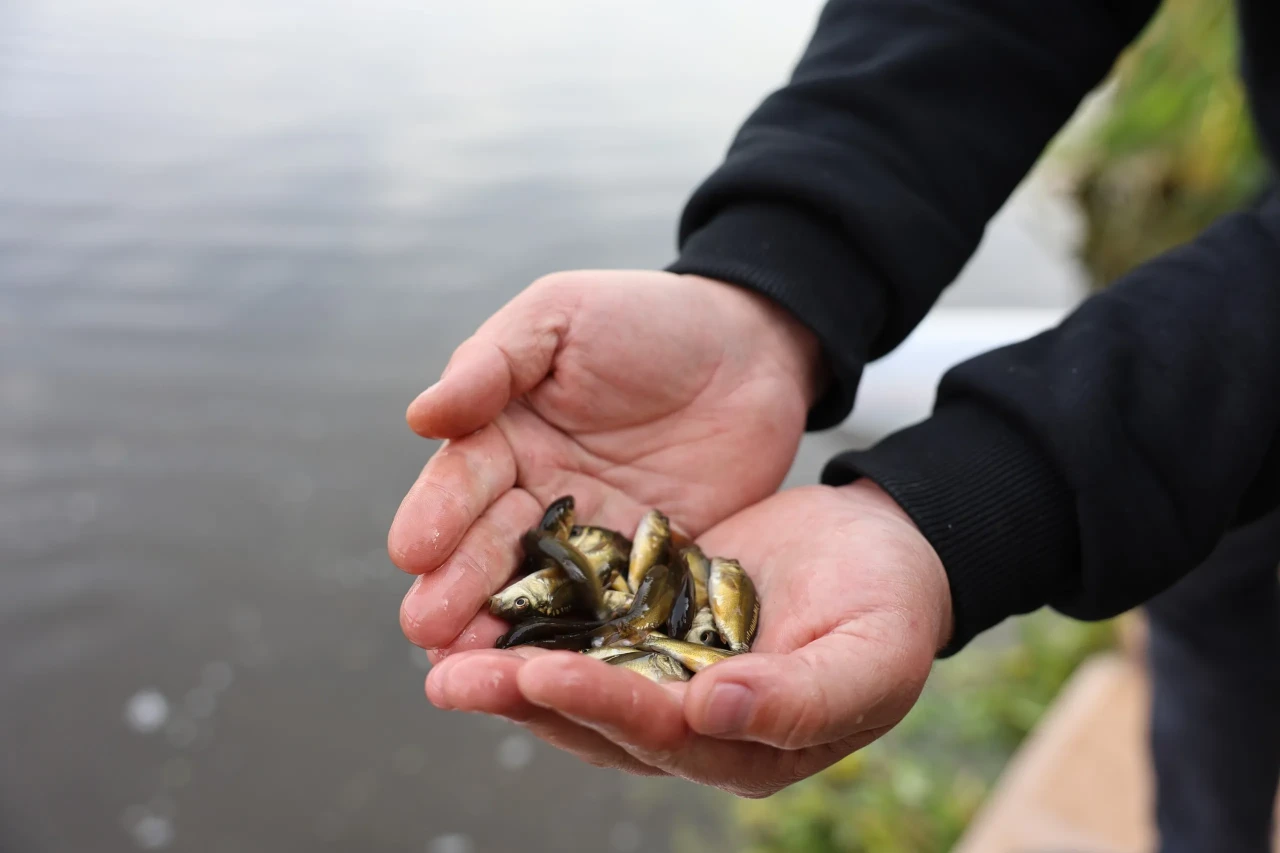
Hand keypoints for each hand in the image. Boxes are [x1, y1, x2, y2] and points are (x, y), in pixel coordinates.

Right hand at [390, 270, 822, 652]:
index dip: (437, 514)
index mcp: (505, 436)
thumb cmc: (648, 318)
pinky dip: (588, 640)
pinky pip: (616, 607)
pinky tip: (566, 673)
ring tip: (470, 670)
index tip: (412, 551)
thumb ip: (493, 362)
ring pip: (541, 591)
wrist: (753, 347)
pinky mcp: (649, 569)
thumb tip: (422, 416)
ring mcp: (594, 539)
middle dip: (457, 588)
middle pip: (491, 547)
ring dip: (504, 631)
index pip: (464, 479)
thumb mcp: (562, 315)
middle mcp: (538, 496)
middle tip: (428, 631)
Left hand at [422, 481, 952, 796]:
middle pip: (600, 722)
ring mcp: (667, 675)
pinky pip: (586, 629)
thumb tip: (712, 712)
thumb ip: (803, 696)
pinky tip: (484, 602)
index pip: (665, 736)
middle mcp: (694, 723)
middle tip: (451, 678)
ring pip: (579, 683)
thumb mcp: (874, 651)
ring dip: (511, 670)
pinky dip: (537, 621)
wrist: (884, 543)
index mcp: (748, 746)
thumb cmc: (895, 603)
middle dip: (526, 699)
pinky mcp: (650, 625)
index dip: (605, 707)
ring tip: (441, 654)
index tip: (544, 673)